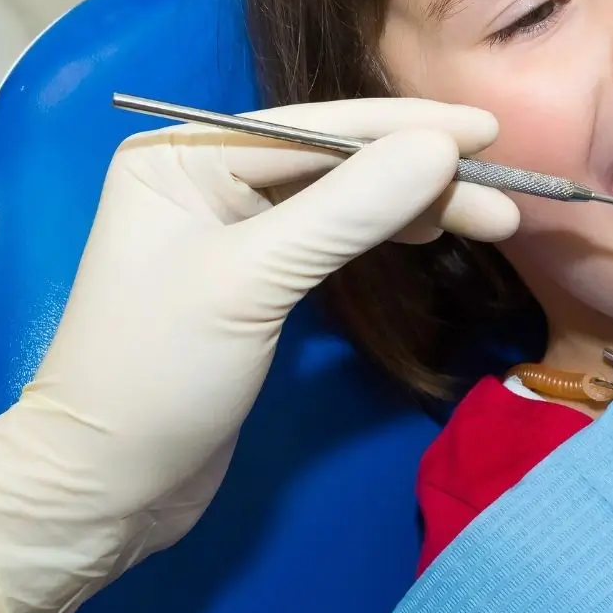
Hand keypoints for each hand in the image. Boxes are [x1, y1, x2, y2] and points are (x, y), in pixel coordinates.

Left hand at [0, 98, 518, 612]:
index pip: (314, 125)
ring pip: (342, 197)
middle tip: (508, 195)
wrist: (104, 486)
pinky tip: (431, 233)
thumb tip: (440, 148)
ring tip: (493, 220)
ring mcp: (228, 226)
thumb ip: (347, 210)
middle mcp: (203, 175)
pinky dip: (384, 233)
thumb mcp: (252, 281)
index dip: (407, 127)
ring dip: (415, 206)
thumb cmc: (157, 373)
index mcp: (182, 154)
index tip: (489, 129)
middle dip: (420, 174)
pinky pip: (332, 235)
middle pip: (336, 158)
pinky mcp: (253, 277)